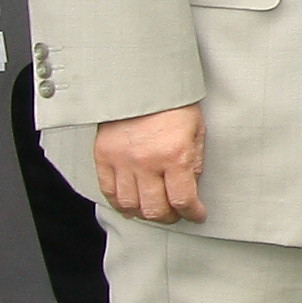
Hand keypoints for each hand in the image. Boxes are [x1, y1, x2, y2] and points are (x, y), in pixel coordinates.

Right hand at [91, 102, 201, 225]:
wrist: (144, 84)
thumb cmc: (175, 105)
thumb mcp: (197, 131)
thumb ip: (194, 163)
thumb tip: (191, 189)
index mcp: (174, 155)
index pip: (183, 199)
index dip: (192, 213)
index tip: (197, 215)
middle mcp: (146, 162)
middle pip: (155, 209)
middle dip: (170, 218)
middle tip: (177, 215)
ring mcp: (122, 161)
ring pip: (130, 205)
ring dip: (144, 214)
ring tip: (155, 210)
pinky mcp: (103, 158)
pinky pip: (109, 192)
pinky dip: (120, 204)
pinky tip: (131, 205)